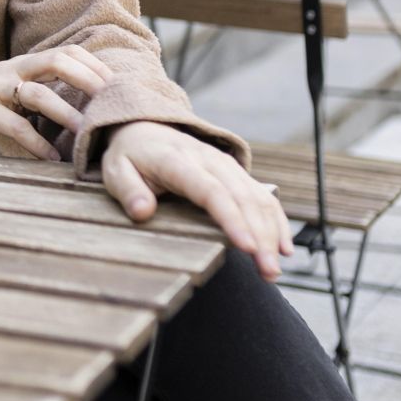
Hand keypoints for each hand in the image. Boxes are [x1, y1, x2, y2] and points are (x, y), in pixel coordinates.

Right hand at [0, 46, 111, 160]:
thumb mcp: (15, 92)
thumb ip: (45, 92)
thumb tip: (93, 107)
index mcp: (23, 64)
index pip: (66, 52)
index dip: (94, 66)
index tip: (117, 86)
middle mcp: (9, 70)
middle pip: (55, 61)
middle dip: (88, 79)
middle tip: (109, 101)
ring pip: (37, 95)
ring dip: (66, 113)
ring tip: (85, 132)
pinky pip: (15, 127)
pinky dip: (37, 143)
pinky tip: (53, 157)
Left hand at [101, 120, 294, 280]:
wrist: (144, 127)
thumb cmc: (130, 156)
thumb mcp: (116, 171)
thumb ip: (128, 191)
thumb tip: (142, 212)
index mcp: (178, 161)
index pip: (211, 191)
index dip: (232, 219)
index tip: (248, 247)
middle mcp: (208, 160)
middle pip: (242, 198)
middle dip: (260, 236)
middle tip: (268, 272)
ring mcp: (226, 165)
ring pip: (258, 197)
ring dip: (272, 232)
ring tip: (274, 269)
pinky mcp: (236, 173)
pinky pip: (263, 195)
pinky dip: (277, 220)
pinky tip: (283, 247)